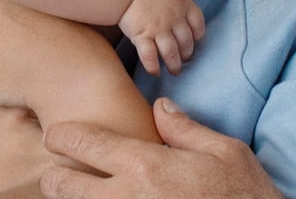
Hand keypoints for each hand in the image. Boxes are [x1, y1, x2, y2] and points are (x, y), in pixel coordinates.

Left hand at [40, 98, 283, 198]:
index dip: (64, 135)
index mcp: (148, 164)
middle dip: (54, 175)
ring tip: (73, 190)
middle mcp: (128, 197)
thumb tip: (161, 107)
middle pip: (67, 185)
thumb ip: (185, 128)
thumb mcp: (223, 149)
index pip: (89, 143)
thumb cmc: (242, 194)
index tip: (53, 132)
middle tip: (55, 170)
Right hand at [118, 0, 204, 75]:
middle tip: (184, 59)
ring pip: (172, 53)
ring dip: (174, 65)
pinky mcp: (143, 37)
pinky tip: (155, 72)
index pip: (198, 23)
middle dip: (187, 54)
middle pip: (187, 42)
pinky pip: (151, 57)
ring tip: (174, 71)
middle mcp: (174, 19)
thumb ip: (178, 1)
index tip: (195, 41)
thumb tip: (180, 10)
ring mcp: (159, 29)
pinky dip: (153, 67)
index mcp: (183, 4)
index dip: (198, 35)